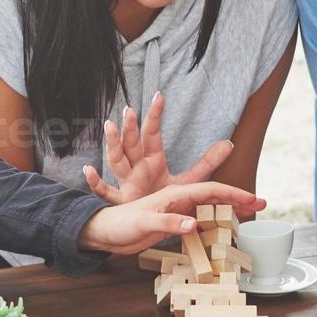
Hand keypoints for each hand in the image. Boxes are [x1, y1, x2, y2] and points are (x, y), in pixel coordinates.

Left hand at [77, 182, 264, 255]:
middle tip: (261, 206)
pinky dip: (214, 221)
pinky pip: (199, 220)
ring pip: (209, 208)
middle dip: (239, 199)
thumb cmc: (121, 224)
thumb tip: (194, 225)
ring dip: (229, 209)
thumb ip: (169, 223)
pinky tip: (222, 227)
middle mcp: (178, 200)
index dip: (235, 195)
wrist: (104, 233)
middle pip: (215, 197)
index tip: (255, 200)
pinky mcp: (172, 223)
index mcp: (174, 194)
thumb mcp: (145, 222)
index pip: (211, 191)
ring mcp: (176, 211)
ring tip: (248, 214)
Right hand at [82, 92, 233, 203]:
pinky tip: (88, 171)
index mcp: (152, 159)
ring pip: (117, 160)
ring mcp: (126, 181)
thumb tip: (228, 144)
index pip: (153, 133)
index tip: (158, 96)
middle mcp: (137, 166)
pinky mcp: (120, 200)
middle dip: (130, 127)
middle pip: (132, 142)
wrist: (144, 220)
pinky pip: (106, 190)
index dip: (154, 115)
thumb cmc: (161, 196)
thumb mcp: (187, 179)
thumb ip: (206, 162)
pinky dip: (95, 181)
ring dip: (112, 144)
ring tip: (109, 126)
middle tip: (130, 110)